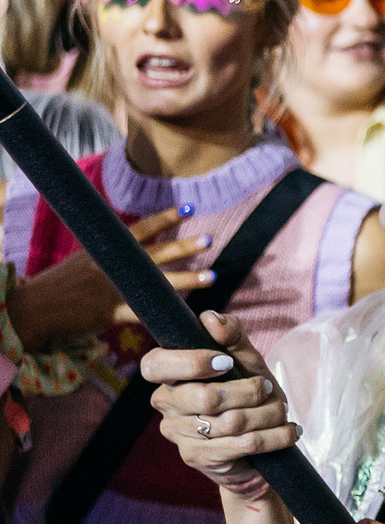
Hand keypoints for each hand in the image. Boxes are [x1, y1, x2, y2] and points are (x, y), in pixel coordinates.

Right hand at [7, 211, 212, 343]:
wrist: (32, 309)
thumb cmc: (56, 287)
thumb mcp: (82, 262)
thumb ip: (107, 256)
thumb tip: (128, 250)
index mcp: (106, 250)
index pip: (141, 228)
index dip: (166, 218)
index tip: (190, 208)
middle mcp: (113, 265)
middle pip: (156, 252)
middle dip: (184, 245)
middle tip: (210, 238)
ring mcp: (113, 288)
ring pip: (158, 282)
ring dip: (187, 279)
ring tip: (213, 276)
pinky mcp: (111, 312)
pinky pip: (145, 312)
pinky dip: (164, 313)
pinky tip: (186, 316)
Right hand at [146, 320, 291, 502]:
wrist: (259, 444)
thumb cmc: (248, 393)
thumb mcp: (246, 361)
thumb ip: (231, 336)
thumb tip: (210, 317)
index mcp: (170, 375)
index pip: (155, 364)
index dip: (189, 363)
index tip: (226, 363)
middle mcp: (166, 403)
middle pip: (204, 397)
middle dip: (250, 392)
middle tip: (269, 390)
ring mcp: (178, 433)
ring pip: (228, 422)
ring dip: (268, 414)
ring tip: (282, 412)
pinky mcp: (196, 457)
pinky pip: (240, 444)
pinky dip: (273, 437)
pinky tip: (288, 432)